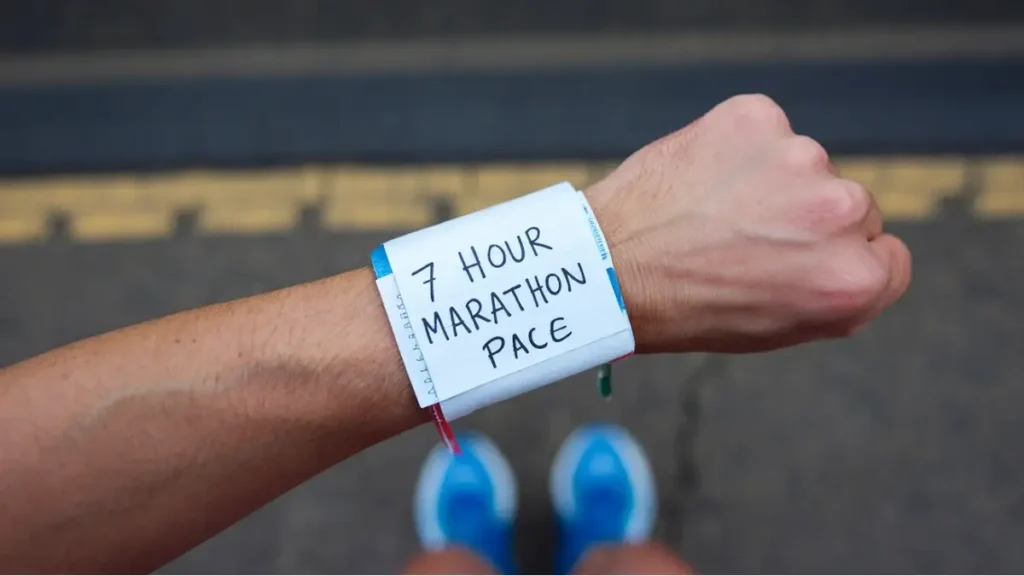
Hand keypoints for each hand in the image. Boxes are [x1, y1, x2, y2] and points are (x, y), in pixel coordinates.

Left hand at [587, 94, 911, 352]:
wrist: (609, 267)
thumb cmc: (687, 307)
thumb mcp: (780, 327)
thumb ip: (835, 289)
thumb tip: (858, 254)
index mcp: (854, 280)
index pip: (889, 256)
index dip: (842, 262)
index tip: (804, 264)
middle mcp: (841, 213)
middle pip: (853, 206)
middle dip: (810, 221)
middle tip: (748, 240)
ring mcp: (800, 158)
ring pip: (806, 166)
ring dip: (772, 182)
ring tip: (714, 212)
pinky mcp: (757, 119)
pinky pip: (765, 131)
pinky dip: (739, 149)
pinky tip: (702, 180)